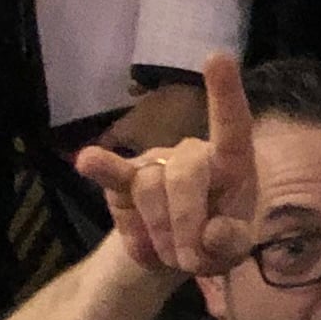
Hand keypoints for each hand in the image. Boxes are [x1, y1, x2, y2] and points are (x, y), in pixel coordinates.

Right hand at [72, 49, 254, 279]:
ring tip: (168, 254)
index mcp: (231, 162)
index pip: (231, 125)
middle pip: (185, 175)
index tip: (217, 57)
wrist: (174, 255)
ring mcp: (155, 163)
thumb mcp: (233, 250)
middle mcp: (193, 152)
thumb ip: (232, 242)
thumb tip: (212, 233)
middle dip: (186, 223)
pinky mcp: (124, 182)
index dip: (225, 93)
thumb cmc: (215, 239)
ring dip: (159, 233)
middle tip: (188, 262)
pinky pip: (112, 174)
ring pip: (151, 189)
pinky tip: (87, 160)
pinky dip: (101, 168)